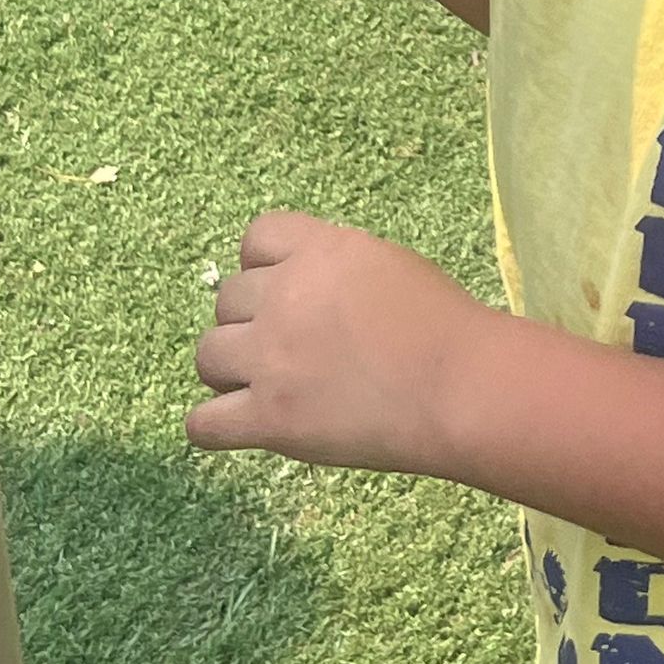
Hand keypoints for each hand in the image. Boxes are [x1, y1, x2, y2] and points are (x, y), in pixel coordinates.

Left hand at [186, 210, 494, 473]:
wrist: (460, 388)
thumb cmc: (443, 324)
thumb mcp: (385, 264)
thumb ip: (332, 267)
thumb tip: (299, 288)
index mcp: (318, 249)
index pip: (256, 236)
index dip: (267, 265)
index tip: (290, 291)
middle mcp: (283, 296)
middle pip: (227, 299)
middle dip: (252, 320)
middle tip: (289, 348)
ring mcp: (270, 359)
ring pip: (206, 356)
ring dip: (230, 369)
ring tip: (266, 386)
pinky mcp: (268, 419)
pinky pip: (202, 424)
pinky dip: (215, 426)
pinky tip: (242, 425)